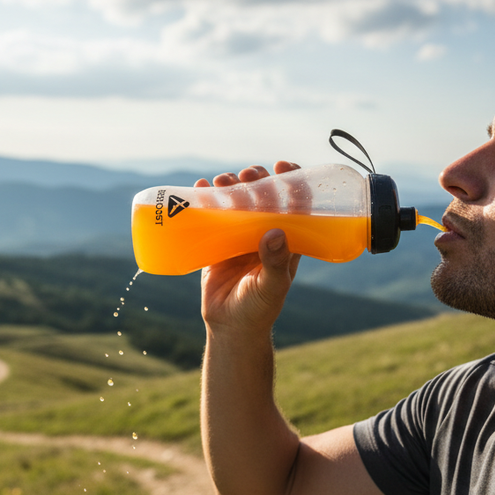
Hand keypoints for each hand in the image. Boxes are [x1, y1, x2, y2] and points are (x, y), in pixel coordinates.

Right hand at [199, 161, 302, 337]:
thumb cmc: (258, 309)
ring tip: (221, 180)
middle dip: (256, 179)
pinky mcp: (217, 242)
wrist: (230, 327)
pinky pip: (212, 215)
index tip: (283, 167)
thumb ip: (276, 263)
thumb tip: (275, 233)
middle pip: (264, 195)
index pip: (295, 203)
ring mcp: (240, 236)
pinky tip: (199, 186)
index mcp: (287, 240)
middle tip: (246, 176)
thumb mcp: (271, 287)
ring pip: (238, 200)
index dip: (292, 180)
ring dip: (231, 184)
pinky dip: (205, 198)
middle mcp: (265, 232)